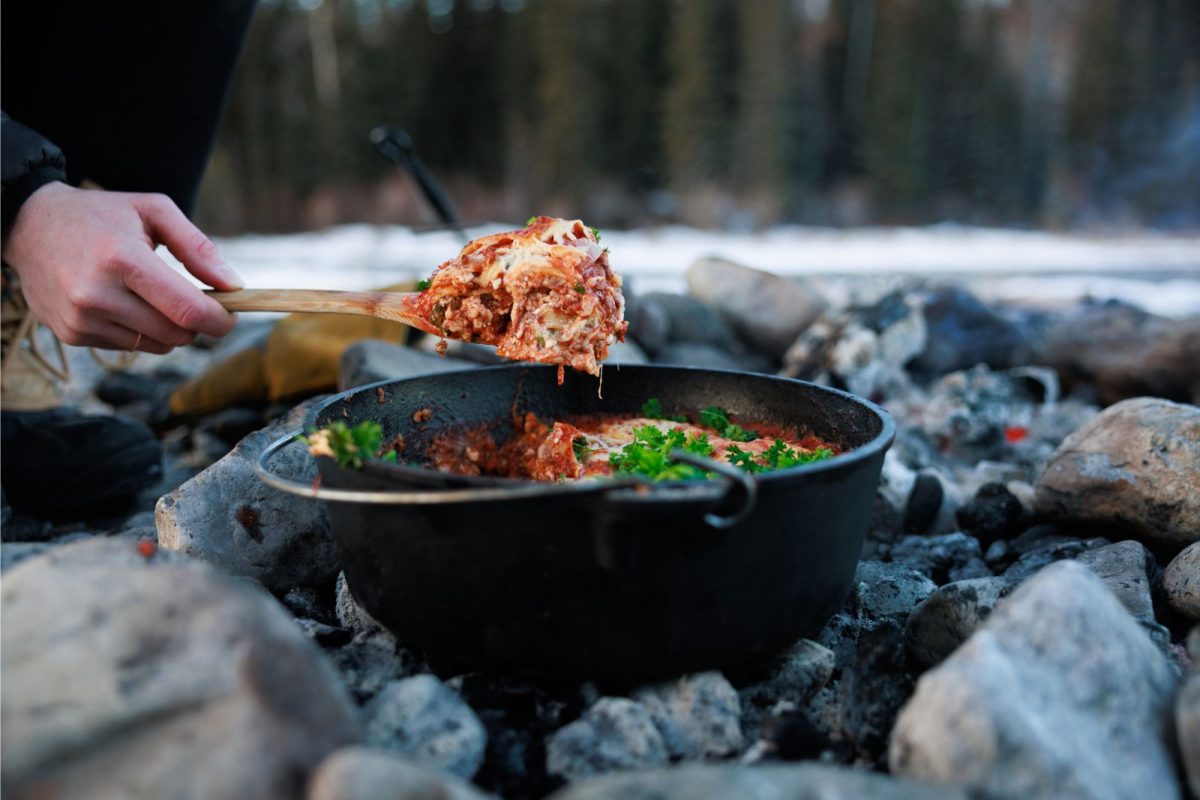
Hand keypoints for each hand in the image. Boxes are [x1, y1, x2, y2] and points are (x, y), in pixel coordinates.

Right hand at [1, 182, 242, 352]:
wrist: (28, 226)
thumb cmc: (101, 216)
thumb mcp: (153, 211)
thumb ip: (198, 247)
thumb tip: (234, 286)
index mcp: (123, 259)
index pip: (187, 309)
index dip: (220, 320)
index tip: (231, 317)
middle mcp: (97, 294)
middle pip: (177, 334)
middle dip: (197, 323)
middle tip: (196, 301)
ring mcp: (81, 318)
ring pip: (157, 346)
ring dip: (169, 328)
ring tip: (152, 295)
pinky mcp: (71, 334)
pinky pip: (129, 347)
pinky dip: (139, 331)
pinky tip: (122, 302)